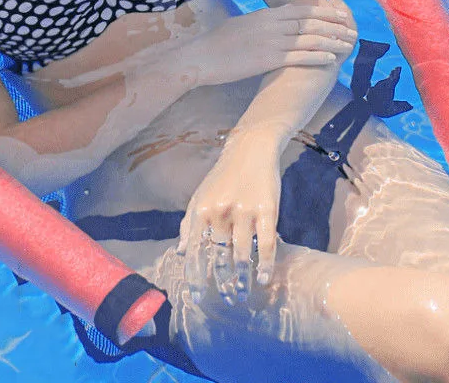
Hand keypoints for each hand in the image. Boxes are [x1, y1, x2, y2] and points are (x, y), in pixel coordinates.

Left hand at [177, 136, 281, 303]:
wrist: (249, 149)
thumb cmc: (223, 176)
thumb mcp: (200, 196)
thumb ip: (189, 224)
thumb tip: (181, 253)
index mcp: (201, 210)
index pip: (195, 250)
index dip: (196, 276)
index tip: (198, 297)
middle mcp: (220, 212)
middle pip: (218, 256)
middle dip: (221, 282)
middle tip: (226, 300)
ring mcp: (244, 211)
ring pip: (241, 253)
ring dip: (241, 279)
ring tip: (242, 294)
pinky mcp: (266, 209)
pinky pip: (266, 243)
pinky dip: (264, 264)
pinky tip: (263, 278)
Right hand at [188, 4, 355, 85]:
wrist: (201, 57)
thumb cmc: (216, 43)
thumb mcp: (240, 24)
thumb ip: (262, 20)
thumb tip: (277, 16)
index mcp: (264, 15)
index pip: (301, 10)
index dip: (323, 12)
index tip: (339, 14)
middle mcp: (271, 25)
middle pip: (310, 23)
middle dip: (334, 26)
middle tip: (352, 30)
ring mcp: (270, 42)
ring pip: (309, 39)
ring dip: (332, 41)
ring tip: (348, 45)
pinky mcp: (268, 59)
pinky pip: (299, 56)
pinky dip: (318, 56)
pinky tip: (331, 58)